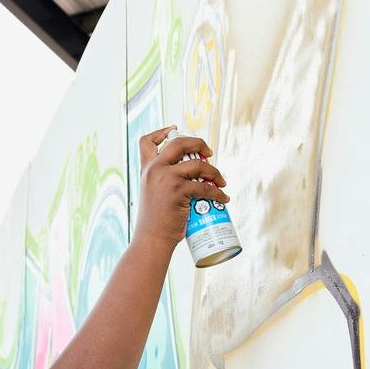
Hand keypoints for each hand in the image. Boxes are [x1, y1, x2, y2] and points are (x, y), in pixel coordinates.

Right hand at [134, 128, 228, 248]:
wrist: (152, 239)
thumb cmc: (156, 222)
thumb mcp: (153, 194)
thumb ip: (163, 182)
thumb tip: (191, 177)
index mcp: (146, 169)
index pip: (146, 141)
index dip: (161, 131)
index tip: (174, 129)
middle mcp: (154, 169)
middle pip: (178, 143)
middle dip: (198, 143)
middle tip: (209, 152)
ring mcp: (166, 178)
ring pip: (198, 164)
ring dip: (214, 171)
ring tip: (221, 181)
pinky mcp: (178, 190)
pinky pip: (205, 187)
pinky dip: (218, 192)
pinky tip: (223, 197)